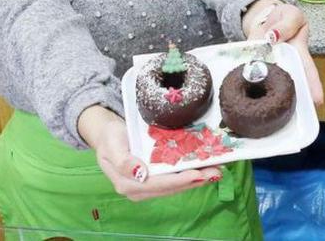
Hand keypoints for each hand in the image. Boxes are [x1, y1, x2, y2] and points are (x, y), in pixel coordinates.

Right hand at [78, 106, 220, 201]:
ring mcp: (147, 187)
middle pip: (171, 188)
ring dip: (196, 179)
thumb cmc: (110, 138)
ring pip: (176, 186)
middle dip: (194, 180)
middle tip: (216, 171)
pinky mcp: (155, 181)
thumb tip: (140, 173)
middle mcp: (139, 190)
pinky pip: (175, 180)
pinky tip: (204, 168)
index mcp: (127, 184)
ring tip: (215, 170)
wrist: (108, 136)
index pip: (158, 184)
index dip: (179, 180)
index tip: (198, 174)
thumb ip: (123, 161)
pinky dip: (190, 174)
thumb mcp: (112, 145)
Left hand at [242, 0, 322, 105]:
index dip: (313, 86)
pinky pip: (249, 75)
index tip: (317, 101)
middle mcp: (284, 65)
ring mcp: (267, 67)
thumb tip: (273, 36)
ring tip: (270, 114)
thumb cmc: (284, 18)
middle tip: (293, 114)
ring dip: (268, 98)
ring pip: (269, 86)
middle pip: (290, 86)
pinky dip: (245, 83)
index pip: (308, 71)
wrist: (264, 18)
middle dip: (293, 101)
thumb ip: (287, 24)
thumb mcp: (292, 15)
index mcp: (299, 54)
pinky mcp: (252, 66)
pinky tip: (244, 98)